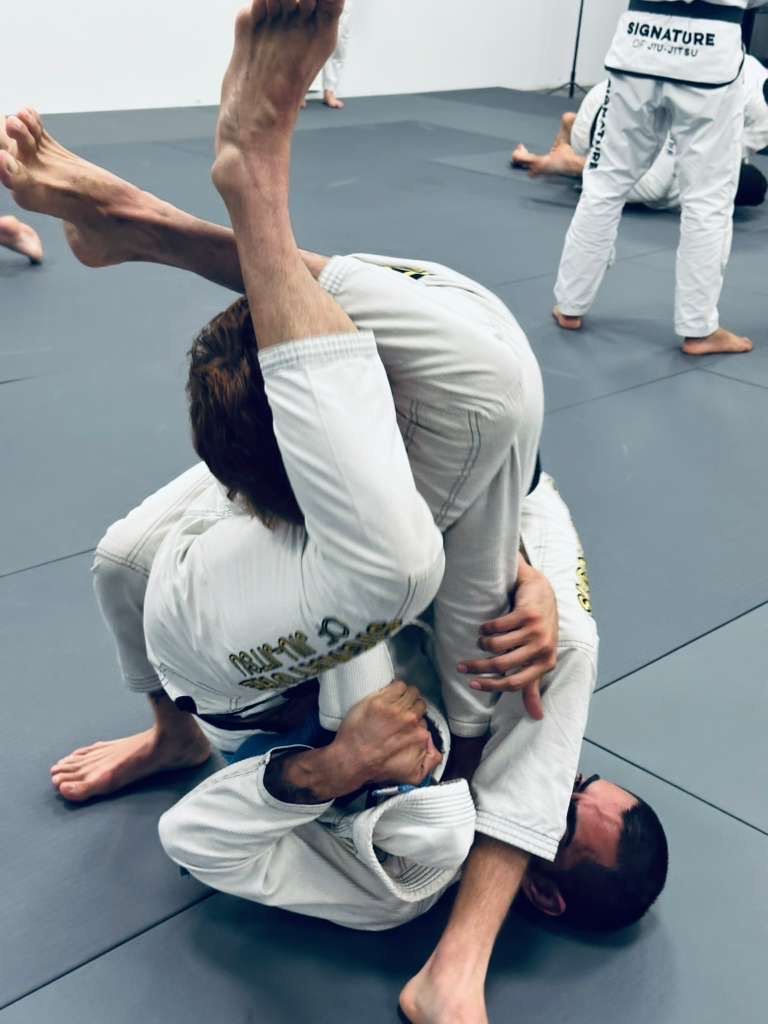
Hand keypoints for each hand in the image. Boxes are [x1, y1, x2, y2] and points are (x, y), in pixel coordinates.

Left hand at [333, 681, 442, 789]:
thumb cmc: (378, 765)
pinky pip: (397, 685)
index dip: (416, 718)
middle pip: (420, 703)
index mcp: (419, 734)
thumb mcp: (413, 773)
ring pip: (411, 691)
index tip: (408, 720)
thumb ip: (429, 761)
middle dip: (412, 705)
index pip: (425, 718)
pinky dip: (394, 688)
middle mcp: (410, 719)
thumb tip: (430, 740)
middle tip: (402, 709)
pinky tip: (387, 694)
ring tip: (394, 700)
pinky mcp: (380, 700)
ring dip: (404, 695)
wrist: (352, 758)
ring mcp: (395, 708)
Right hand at [458, 556, 557, 720]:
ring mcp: (536, 630)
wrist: (542, 593)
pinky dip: (486, 627)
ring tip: (482, 639)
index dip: (490, 685)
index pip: (514, 683)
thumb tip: (537, 717)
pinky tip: (486, 626)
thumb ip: (533, 686)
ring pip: (496, 645)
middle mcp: (543, 648)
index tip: (471, 683)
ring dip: (483, 643)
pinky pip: (497, 626)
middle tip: (462, 666)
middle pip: (501, 665)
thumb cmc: (539, 629)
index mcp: (546, 663)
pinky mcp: (528, 614)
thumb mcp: (539, 658)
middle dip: (477, 667)